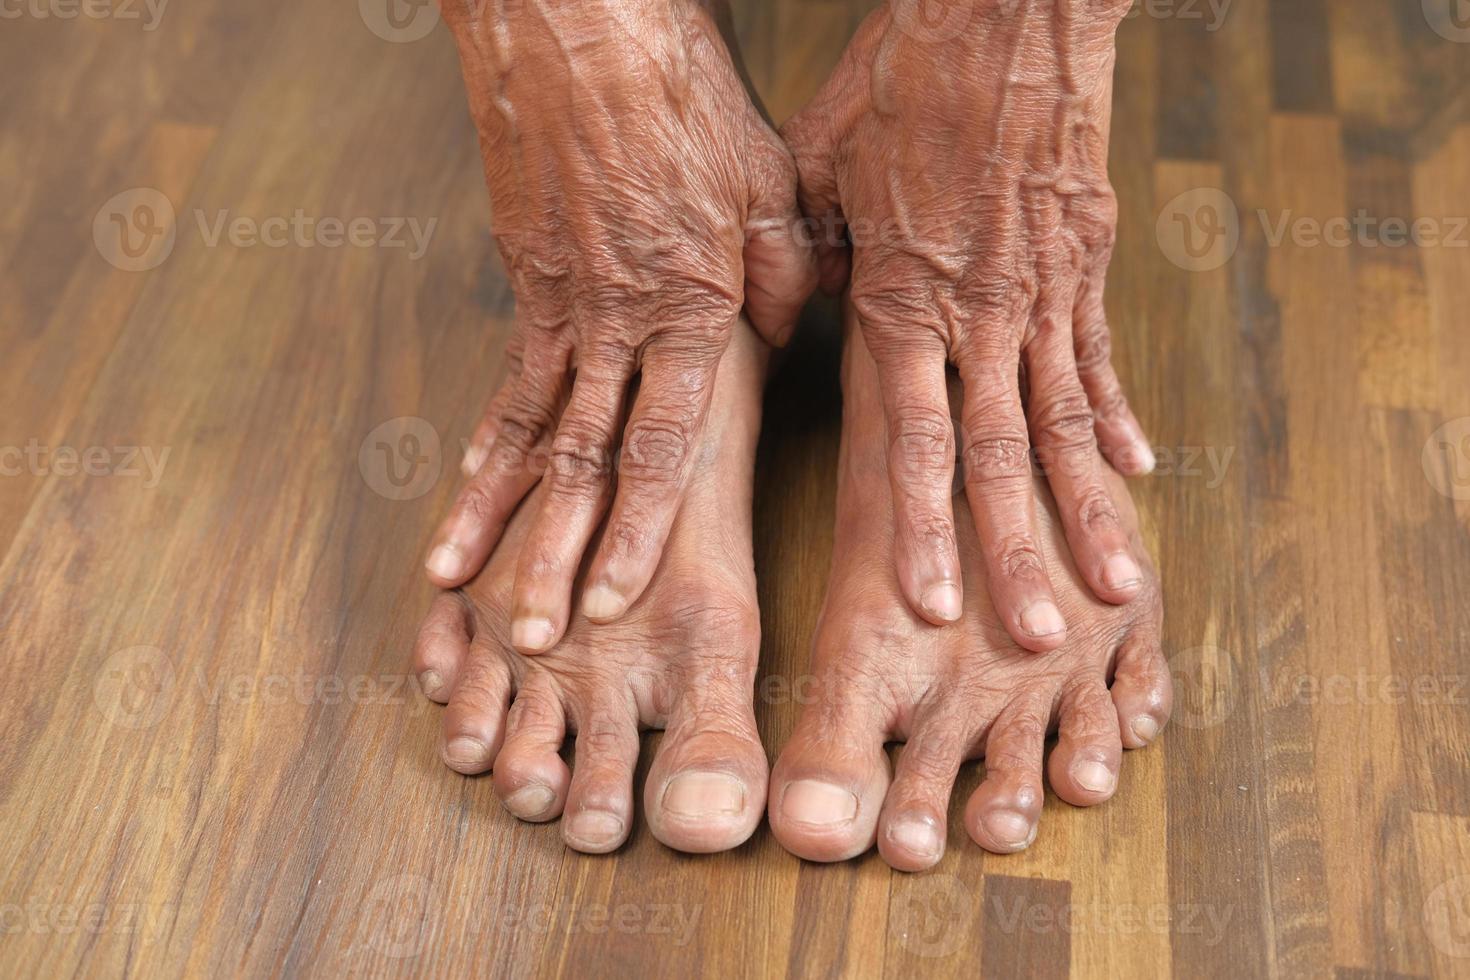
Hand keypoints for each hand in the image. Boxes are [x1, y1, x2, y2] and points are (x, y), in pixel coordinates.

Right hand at [427, 0, 813, 652]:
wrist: (578, 34)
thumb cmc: (687, 100)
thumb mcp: (771, 182)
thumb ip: (789, 270)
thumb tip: (792, 332)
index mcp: (692, 310)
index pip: (664, 446)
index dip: (639, 533)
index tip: (608, 602)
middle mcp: (619, 327)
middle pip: (584, 462)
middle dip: (554, 555)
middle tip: (529, 634)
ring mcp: (563, 310)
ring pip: (530, 435)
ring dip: (495, 518)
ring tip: (459, 586)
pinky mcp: (528, 288)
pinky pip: (506, 383)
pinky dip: (482, 448)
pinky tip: (458, 498)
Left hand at [782, 0, 1152, 650]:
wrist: (1006, 9)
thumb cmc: (898, 80)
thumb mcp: (813, 168)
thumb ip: (801, 255)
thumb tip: (783, 308)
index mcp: (902, 298)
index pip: (914, 439)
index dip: (922, 527)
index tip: (930, 603)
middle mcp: (978, 313)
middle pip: (999, 455)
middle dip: (1014, 554)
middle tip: (1034, 637)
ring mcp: (1043, 293)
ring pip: (1065, 422)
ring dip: (1089, 510)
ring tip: (1117, 587)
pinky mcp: (1085, 265)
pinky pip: (1101, 356)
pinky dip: (1120, 417)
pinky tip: (1141, 471)